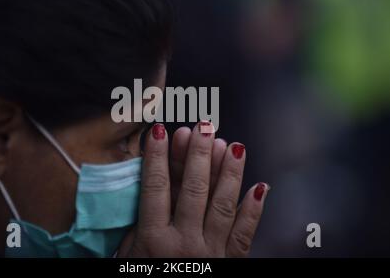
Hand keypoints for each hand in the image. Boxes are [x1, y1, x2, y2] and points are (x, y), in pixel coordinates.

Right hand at [118, 122, 268, 256]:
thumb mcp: (129, 259)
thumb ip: (139, 228)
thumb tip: (152, 192)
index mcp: (154, 242)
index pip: (155, 189)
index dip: (156, 157)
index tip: (159, 130)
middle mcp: (185, 244)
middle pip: (192, 190)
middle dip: (197, 155)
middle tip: (202, 126)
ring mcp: (212, 253)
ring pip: (222, 205)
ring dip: (227, 173)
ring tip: (230, 144)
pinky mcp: (231, 263)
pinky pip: (245, 234)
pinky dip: (254, 210)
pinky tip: (261, 186)